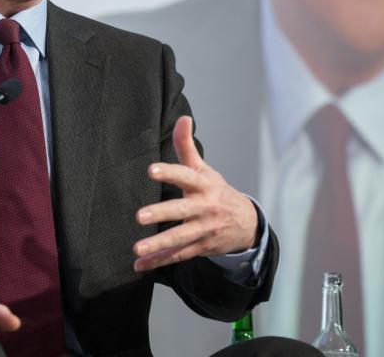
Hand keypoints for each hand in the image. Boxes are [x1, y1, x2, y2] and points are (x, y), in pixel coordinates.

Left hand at [133, 115, 257, 271]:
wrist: (246, 223)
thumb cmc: (217, 191)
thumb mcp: (204, 169)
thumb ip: (187, 146)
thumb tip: (183, 118)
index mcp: (204, 185)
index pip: (186, 176)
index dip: (170, 172)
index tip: (151, 170)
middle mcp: (204, 208)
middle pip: (182, 211)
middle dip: (162, 214)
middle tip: (140, 216)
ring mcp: (203, 230)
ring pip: (179, 238)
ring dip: (158, 245)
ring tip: (137, 249)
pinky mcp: (200, 247)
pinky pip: (178, 255)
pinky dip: (159, 261)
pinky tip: (140, 265)